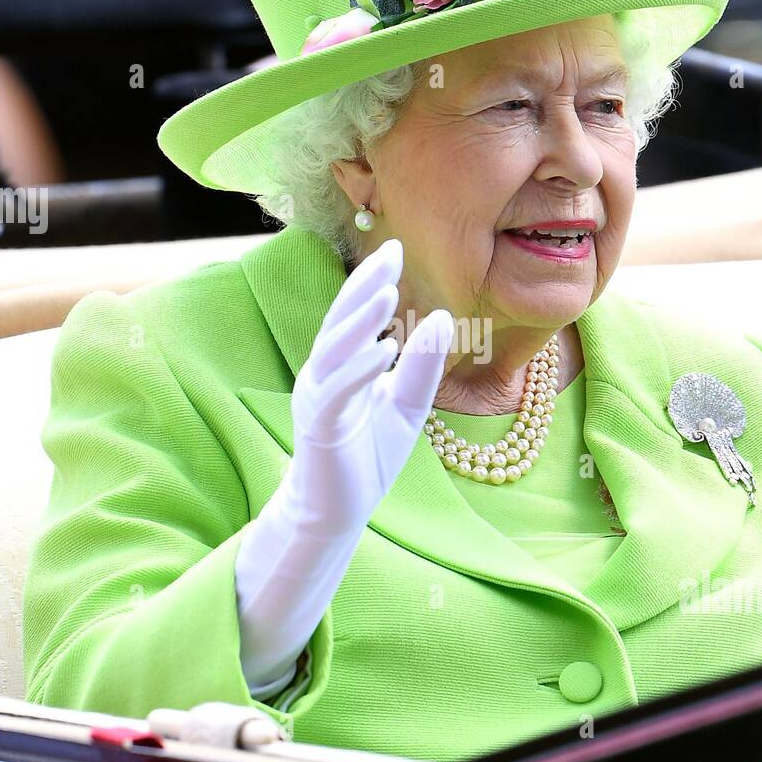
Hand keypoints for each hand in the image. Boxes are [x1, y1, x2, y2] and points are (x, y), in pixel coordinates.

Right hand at [282, 238, 453, 534]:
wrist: (338, 512)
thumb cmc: (367, 458)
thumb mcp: (407, 407)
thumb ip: (422, 367)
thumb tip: (444, 318)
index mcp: (341, 365)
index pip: (354, 315)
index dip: (371, 281)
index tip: (395, 249)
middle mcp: (323, 373)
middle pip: (340, 320)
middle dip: (363, 286)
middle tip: (390, 253)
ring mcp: (317, 397)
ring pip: (334, 348)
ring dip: (361, 320)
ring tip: (388, 292)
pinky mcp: (318, 425)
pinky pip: (338, 390)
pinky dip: (360, 368)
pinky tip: (385, 349)